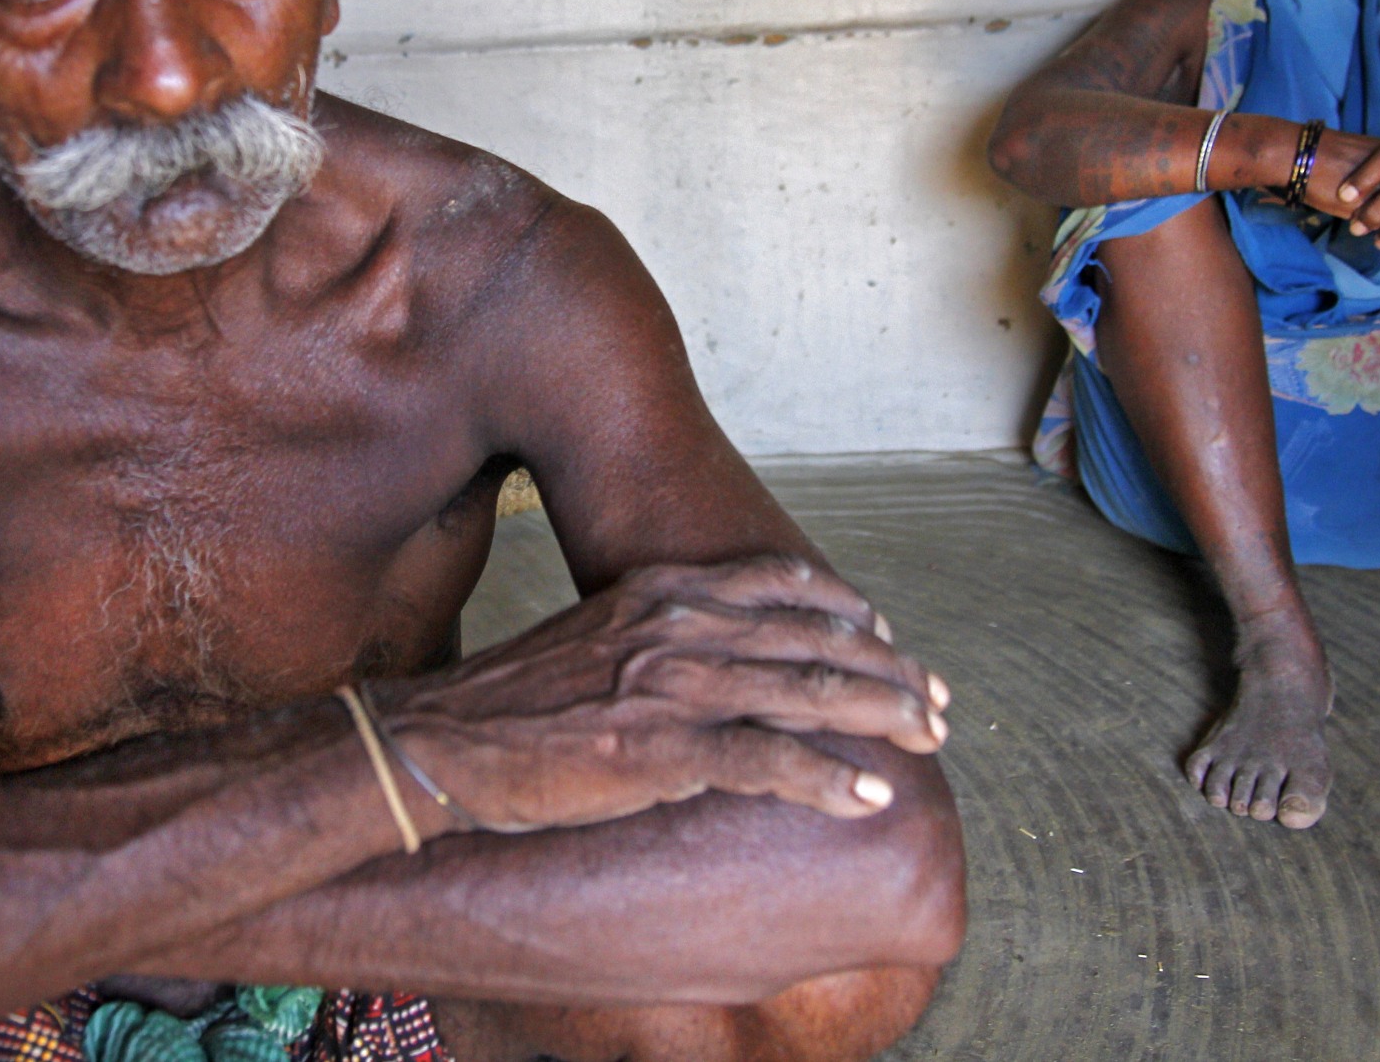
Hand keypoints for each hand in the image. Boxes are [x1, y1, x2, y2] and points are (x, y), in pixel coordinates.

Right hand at [377, 554, 951, 833]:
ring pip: (808, 690)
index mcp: (663, 589)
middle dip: (889, 669)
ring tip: (930, 739)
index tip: (888, 635)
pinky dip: (829, 779)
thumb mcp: (597, 636)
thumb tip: (715, 654)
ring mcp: (673, 685)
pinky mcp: (662, 750)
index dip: (848, 610)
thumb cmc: (515, 701)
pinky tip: (870, 797)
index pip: (782, 584)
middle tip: (937, 699)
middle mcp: (678, 624)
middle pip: (815, 637)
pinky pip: (768, 762)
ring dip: (883, 716)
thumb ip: (661, 632)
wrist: (441, 742)